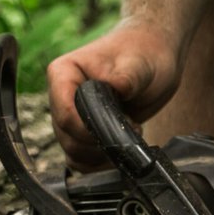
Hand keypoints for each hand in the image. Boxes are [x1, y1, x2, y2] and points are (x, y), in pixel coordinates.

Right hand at [47, 19, 181, 169]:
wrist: (153, 55)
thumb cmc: (144, 51)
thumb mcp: (139, 63)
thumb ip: (126, 77)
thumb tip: (117, 88)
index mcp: (63, 73)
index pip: (65, 113)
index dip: (89, 129)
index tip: (119, 126)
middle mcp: (60, 96)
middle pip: (66, 137)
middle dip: (100, 143)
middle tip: (132, 128)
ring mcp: (70, 115)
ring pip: (72, 151)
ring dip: (102, 154)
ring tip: (129, 135)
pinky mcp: (82, 130)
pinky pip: (80, 159)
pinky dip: (99, 163)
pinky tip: (121, 151)